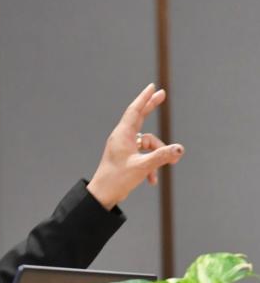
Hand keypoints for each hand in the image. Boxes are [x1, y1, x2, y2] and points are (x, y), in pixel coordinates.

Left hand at [87, 83, 184, 209]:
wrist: (103, 195)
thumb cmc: (118, 179)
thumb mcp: (142, 167)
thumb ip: (162, 157)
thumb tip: (179, 149)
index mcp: (122, 135)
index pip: (135, 111)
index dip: (144, 98)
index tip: (152, 87)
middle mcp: (122, 138)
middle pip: (139, 118)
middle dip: (151, 107)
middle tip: (162, 94)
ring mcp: (124, 147)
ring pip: (147, 144)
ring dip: (157, 156)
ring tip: (160, 170)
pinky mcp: (126, 157)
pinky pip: (144, 155)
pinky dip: (150, 166)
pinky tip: (151, 180)